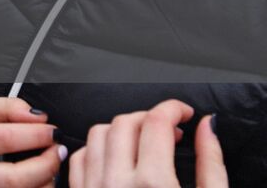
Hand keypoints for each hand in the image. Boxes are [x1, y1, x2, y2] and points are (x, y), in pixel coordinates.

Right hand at [0, 97, 63, 187]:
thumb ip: (6, 107)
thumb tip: (37, 117)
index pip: (3, 138)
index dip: (35, 135)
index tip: (53, 131)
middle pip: (14, 179)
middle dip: (46, 165)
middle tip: (58, 151)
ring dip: (45, 182)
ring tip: (49, 167)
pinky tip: (38, 181)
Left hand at [69, 101, 225, 187]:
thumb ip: (211, 164)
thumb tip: (207, 126)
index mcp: (153, 184)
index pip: (156, 122)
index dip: (173, 108)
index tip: (183, 112)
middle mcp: (117, 183)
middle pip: (125, 123)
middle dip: (149, 118)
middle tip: (168, 129)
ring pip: (96, 135)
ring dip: (121, 130)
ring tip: (143, 143)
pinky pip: (78, 159)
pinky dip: (96, 150)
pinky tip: (116, 159)